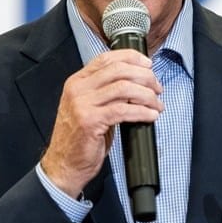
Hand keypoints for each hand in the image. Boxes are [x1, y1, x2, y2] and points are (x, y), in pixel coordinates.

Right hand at [40, 50, 162, 196]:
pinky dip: (142, 112)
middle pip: (119, 70)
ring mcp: (82, 104)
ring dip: (147, 95)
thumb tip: (137, 83)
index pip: (106, 58)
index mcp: (77, 82)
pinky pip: (124, 110)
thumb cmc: (80, 138)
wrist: (64, 164)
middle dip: (145, 77)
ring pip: (124, 88)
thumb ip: (108, 93)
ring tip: (157, 104)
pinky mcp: (90, 121)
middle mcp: (78, 89)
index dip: (131, 58)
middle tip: (157, 88)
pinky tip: (151, 116)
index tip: (148, 65)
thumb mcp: (90, 107)